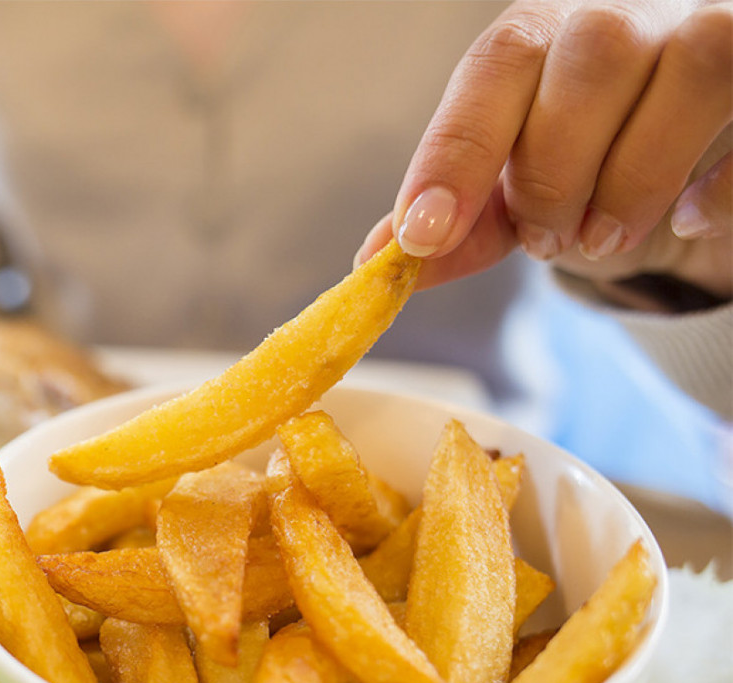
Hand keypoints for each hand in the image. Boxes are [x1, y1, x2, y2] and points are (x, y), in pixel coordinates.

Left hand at [356, 0, 731, 302]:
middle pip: (595, 54)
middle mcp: (629, 11)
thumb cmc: (582, 154)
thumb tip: (377, 264)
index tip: (422, 232)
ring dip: (638, 172)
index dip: (457, 151)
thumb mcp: (511, 189)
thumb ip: (456, 220)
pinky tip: (690, 221)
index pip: (497, 64)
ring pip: (694, 63)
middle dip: (557, 169)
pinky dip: (724, 183)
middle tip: (545, 238)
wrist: (681, 139)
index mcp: (545, 32)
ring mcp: (709, 30)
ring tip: (601, 238)